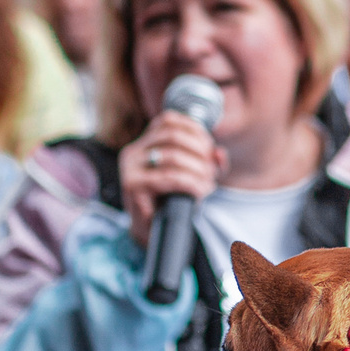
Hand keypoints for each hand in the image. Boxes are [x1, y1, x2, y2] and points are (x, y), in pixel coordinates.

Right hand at [119, 109, 225, 249]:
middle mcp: (133, 151)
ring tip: (207, 184)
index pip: (169, 120)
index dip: (194, 130)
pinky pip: (169, 178)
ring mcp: (129, 169)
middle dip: (199, 151)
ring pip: (172, 157)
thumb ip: (207, 160)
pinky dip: (190, 184)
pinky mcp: (132, 187)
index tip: (209, 150)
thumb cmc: (172, 198)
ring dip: (198, 170)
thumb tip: (219, 154)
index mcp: (144, 142)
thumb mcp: (192, 173)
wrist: (153, 231)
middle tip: (211, 169)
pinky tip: (199, 192)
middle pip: (173, 136)